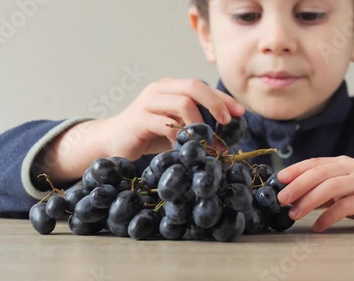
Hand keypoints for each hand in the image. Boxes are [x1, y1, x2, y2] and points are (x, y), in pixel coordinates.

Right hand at [102, 78, 244, 158]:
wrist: (113, 141)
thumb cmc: (150, 135)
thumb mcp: (178, 128)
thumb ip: (197, 128)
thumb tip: (226, 143)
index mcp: (171, 87)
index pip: (202, 86)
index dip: (223, 98)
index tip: (240, 113)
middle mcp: (160, 90)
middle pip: (194, 86)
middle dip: (216, 103)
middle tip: (227, 122)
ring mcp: (148, 103)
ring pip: (182, 103)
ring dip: (200, 124)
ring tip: (205, 142)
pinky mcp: (139, 120)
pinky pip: (166, 124)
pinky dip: (180, 137)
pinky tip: (184, 149)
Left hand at [277, 156, 353, 231]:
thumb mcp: (343, 188)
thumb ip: (322, 189)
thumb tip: (292, 197)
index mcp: (341, 163)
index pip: (314, 163)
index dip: (295, 170)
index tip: (278, 180)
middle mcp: (351, 169)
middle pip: (320, 173)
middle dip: (298, 186)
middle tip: (282, 199)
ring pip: (332, 187)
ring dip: (310, 201)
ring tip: (294, 214)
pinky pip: (347, 206)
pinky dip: (329, 216)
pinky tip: (318, 226)